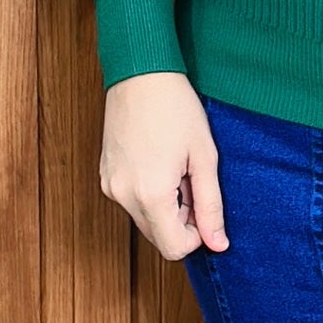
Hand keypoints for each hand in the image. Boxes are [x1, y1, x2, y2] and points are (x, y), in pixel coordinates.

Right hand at [99, 72, 227, 258]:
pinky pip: (132, 202)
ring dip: (165, 206)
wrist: (140, 73)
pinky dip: (149, 194)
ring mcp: (110, 186)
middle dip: (181, 219)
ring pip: (145, 220)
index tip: (203, 204)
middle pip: (158, 238)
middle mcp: (123, 196)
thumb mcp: (204, 157)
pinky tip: (158, 161)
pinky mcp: (105, 176)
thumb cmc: (176, 108)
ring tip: (174, 167)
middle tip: (190, 180)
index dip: (196, 235)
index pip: (174, 248)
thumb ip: (210, 206)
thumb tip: (218, 244)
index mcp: (150, 194)